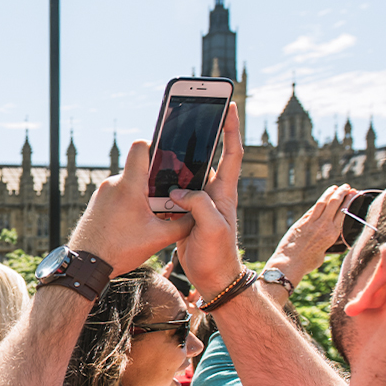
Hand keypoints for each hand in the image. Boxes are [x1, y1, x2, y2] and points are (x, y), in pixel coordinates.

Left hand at [67, 137, 199, 276]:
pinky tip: (137, 221)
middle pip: (140, 169)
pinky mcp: (98, 201)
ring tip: (153, 215)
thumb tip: (198, 213)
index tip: (168, 157)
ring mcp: (103, 192)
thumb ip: (183, 224)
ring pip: (130, 183)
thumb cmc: (119, 250)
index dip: (155, 145)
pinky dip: (131, 202)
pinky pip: (119, 193)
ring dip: (144, 194)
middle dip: (156, 181)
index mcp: (128, 186)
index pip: (140, 147)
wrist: (86, 264)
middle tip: (168, 198)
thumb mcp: (158, 238)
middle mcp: (113, 184)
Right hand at [167, 104, 246, 298]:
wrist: (214, 278)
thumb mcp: (212, 228)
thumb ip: (199, 205)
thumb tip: (178, 190)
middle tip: (196, 112)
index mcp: (224, 192)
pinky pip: (175, 190)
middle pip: (209, 156)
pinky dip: (165, 180)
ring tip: (169, 138)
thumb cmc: (219, 255)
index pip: (232, 153)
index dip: (231, 129)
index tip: (230, 106)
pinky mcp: (186, 212)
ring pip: (189, 172)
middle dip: (205, 133)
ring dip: (180, 157)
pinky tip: (153, 173)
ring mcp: (200, 202)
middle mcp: (214, 193)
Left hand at [267, 185, 349, 282]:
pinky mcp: (301, 222)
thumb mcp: (323, 253)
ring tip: (335, 188)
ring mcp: (311, 222)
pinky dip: (319, 203)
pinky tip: (322, 199)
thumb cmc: (307, 263)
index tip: (353, 193)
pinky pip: (312, 209)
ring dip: (330, 193)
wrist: (289, 263)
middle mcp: (323, 225)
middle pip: (334, 203)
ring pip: (322, 202)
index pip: (343, 212)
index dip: (349, 201)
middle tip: (347, 187)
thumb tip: (329, 239)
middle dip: (341, 192)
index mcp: (332, 234)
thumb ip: (328, 243)